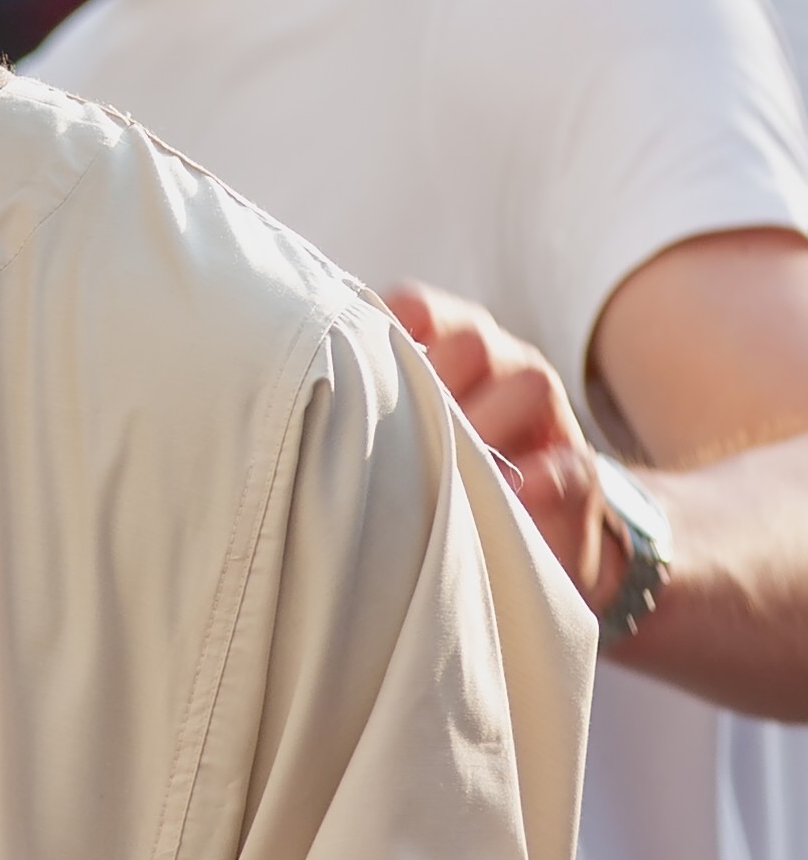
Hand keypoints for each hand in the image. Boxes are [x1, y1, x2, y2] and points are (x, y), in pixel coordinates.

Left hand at [385, 281, 619, 613]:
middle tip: (399, 432)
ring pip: (530, 382)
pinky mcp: (576, 472)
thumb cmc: (421, 481)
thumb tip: (284, 396)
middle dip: (436, 380)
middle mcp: (498, 367)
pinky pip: (570, 463)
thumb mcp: (383, 440)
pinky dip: (543, 479)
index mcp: (445, 350)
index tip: (356, 366)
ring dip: (486, 425)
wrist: (502, 549)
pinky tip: (513, 496)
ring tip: (449, 468)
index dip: (387, 328)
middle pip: (473, 340)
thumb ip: (354, 408)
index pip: (416, 309)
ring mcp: (545, 416)